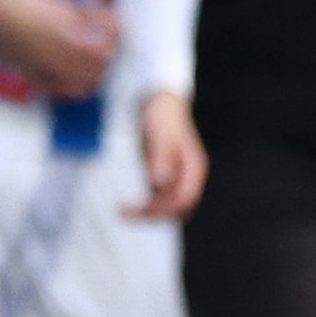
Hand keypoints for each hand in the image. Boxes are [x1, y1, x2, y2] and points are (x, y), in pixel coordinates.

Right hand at [0, 0, 118, 102]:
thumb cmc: (27, 3)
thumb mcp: (64, 3)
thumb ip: (92, 15)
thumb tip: (119, 22)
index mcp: (69, 34)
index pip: (107, 46)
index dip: (116, 40)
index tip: (116, 32)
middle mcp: (58, 55)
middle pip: (98, 68)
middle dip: (107, 59)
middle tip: (107, 47)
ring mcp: (45, 69)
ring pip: (82, 84)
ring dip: (92, 76)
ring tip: (93, 64)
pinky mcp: (33, 76)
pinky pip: (59, 91)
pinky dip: (71, 87)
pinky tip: (73, 76)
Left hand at [124, 87, 206, 219]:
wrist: (159, 102)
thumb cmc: (161, 115)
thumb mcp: (159, 133)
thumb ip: (161, 155)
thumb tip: (160, 182)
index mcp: (194, 168)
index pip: (183, 198)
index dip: (162, 208)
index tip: (137, 209)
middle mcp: (189, 176)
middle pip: (177, 208)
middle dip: (153, 214)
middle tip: (122, 212)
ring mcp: (177, 177)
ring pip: (167, 207)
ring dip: (148, 213)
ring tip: (121, 211)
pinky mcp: (164, 177)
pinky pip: (158, 200)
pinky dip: (145, 206)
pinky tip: (125, 204)